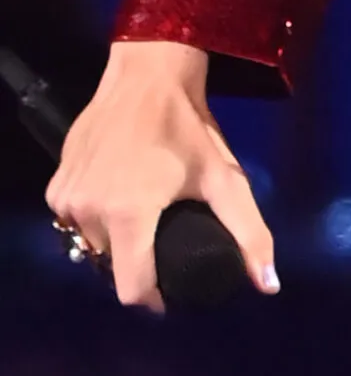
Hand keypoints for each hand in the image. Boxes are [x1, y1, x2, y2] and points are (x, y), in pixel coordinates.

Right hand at [45, 39, 277, 313]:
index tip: (171, 292)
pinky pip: (75, 222)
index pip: (131, 289)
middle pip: (113, 267)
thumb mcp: (225, 179)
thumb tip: (270, 286)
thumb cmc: (188, 128)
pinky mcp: (55, 186)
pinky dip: (95, 222)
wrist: (147, 76)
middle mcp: (88, 211)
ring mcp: (66, 199)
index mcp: (127, 214)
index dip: (155, 298)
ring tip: (143, 221)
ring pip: (92, 246)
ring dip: (115, 244)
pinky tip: (117, 201)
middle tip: (164, 241)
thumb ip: (249, 234)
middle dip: (139, 264)